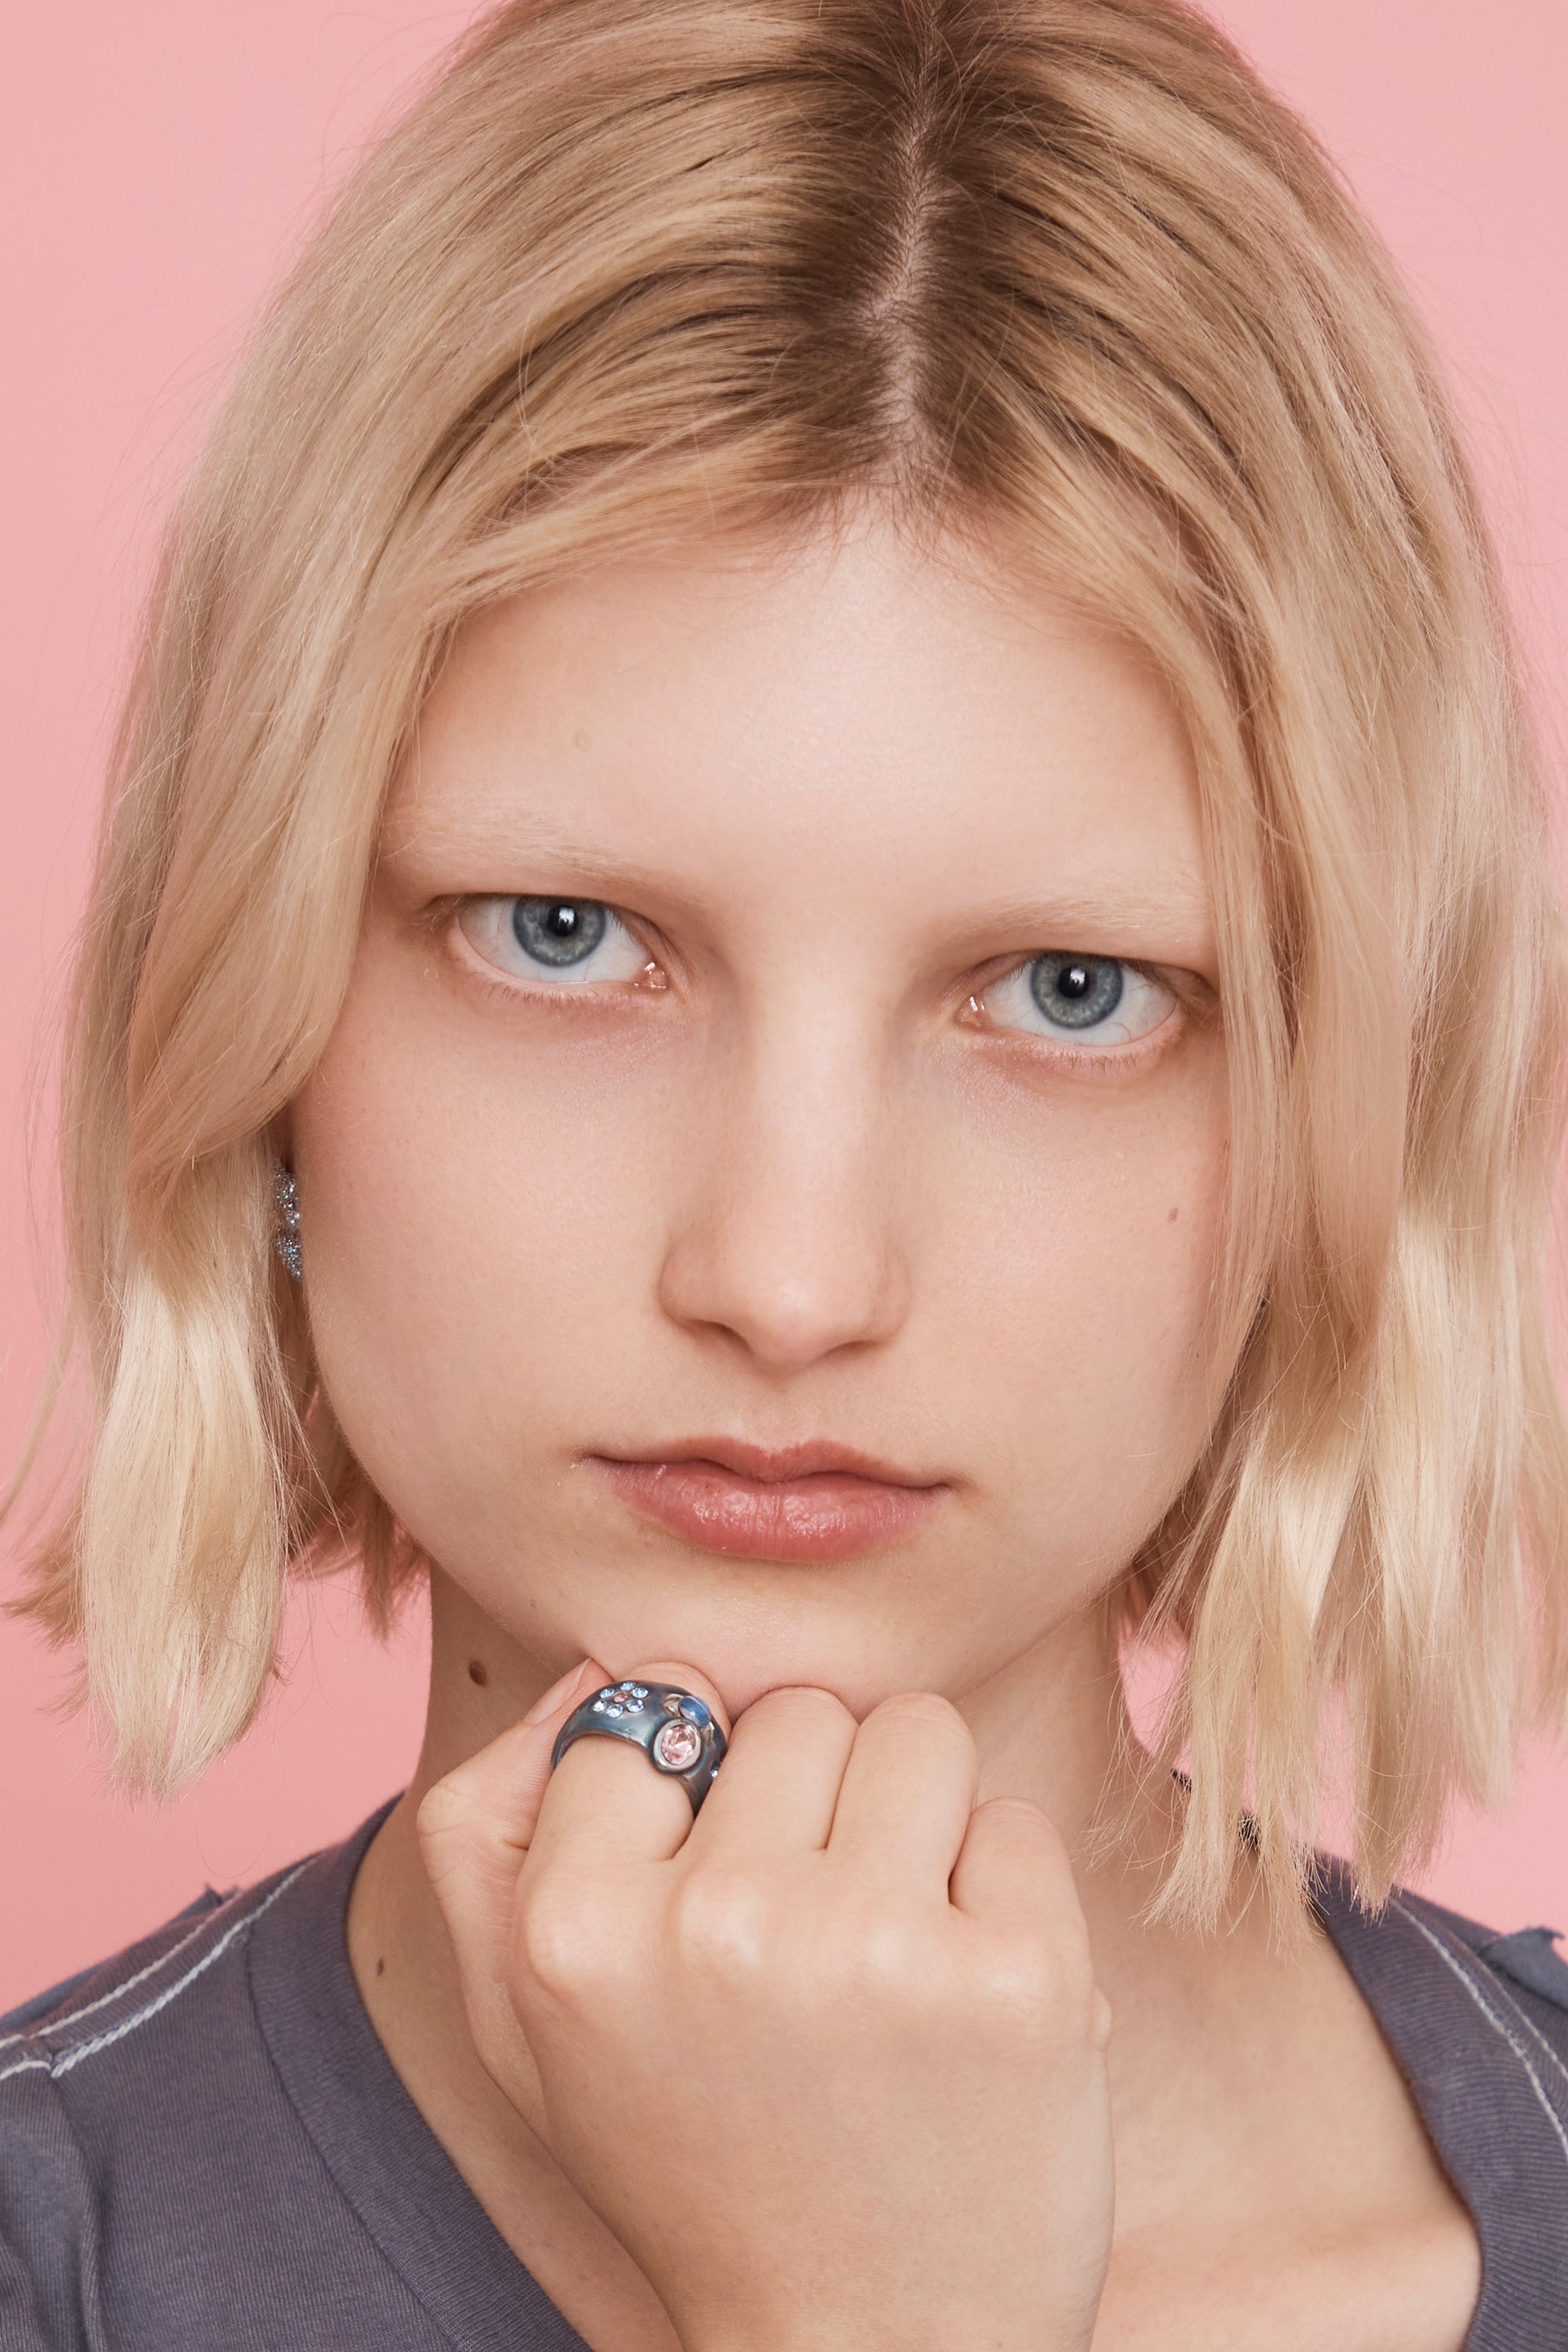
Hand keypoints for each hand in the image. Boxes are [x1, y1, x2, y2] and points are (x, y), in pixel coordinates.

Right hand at [420, 1662, 1113, 2351]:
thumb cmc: (697, 2163)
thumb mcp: (525, 2028)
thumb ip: (495, 1833)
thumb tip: (600, 1672)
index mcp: (573, 1928)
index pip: (655, 1695)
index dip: (697, 1783)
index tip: (711, 1885)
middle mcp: (716, 1925)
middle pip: (797, 1708)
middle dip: (816, 1800)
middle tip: (809, 1946)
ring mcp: (873, 1948)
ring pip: (917, 1730)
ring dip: (916, 1823)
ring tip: (887, 1958)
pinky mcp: (1016, 1979)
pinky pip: (1013, 1821)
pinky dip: (1004, 1896)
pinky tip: (963, 2006)